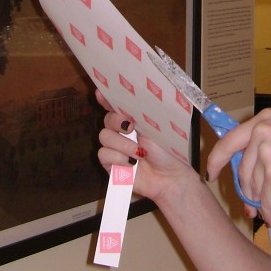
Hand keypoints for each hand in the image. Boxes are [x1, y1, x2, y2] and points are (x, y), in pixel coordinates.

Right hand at [96, 90, 197, 206]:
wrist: (170, 177)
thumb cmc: (167, 151)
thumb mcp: (154, 128)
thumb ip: (139, 114)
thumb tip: (127, 100)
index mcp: (133, 120)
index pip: (115, 105)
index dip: (105, 98)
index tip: (100, 93)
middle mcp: (122, 132)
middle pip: (107, 119)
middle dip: (116, 121)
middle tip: (130, 127)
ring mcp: (115, 148)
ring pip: (104, 137)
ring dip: (123, 145)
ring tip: (140, 154)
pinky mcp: (110, 165)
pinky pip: (104, 155)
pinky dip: (119, 159)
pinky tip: (132, 165)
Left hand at [207, 108, 270, 225]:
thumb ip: (264, 144)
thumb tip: (239, 168)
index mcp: (265, 120)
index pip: (229, 140)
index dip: (217, 159)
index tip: (211, 172)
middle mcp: (263, 132)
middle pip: (242, 169)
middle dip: (245, 190)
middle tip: (249, 205)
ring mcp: (268, 153)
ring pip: (253, 187)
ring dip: (260, 202)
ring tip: (268, 208)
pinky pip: (264, 200)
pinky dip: (268, 212)